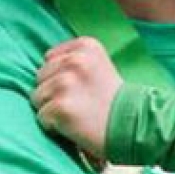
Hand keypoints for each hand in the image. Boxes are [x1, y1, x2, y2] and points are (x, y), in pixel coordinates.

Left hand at [32, 37, 122, 157]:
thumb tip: (44, 69)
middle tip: (80, 104)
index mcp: (85, 46)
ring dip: (52, 110)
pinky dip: (54, 127)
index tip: (81, 88)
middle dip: (53, 92)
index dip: (60, 77)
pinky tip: (75, 127)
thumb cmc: (117, 102)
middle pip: (40, 77)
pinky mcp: (60, 107)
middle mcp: (75, 60)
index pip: (50, 58)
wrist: (138, 126)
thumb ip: (74, 62)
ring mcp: (66, 83)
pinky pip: (42, 118)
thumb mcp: (100, 67)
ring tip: (78, 116)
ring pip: (37, 97)